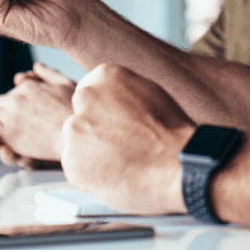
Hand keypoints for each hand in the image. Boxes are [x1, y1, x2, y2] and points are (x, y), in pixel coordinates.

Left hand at [0, 62, 75, 166]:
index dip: (7, 101)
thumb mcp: (66, 85)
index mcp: (30, 86)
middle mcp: (17, 97)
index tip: (6, 106)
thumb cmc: (76, 111)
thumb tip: (36, 65)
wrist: (77, 133)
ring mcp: (11, 113)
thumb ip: (49, 74)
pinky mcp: (7, 130)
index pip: (11, 92)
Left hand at [61, 64, 193, 213]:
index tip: (117, 123)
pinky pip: (76, 167)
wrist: (177, 164)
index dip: (105, 112)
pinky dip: (90, 173)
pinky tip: (115, 173)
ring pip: (77, 142)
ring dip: (91, 152)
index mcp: (104, 75)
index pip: (91, 92)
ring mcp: (75, 130)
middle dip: (94, 130)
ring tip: (122, 160)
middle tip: (120, 144)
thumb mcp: (149, 92)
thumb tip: (110, 100)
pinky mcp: (71, 161)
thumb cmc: (171, 131)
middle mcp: (85, 98)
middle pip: (81, 115)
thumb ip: (121, 92)